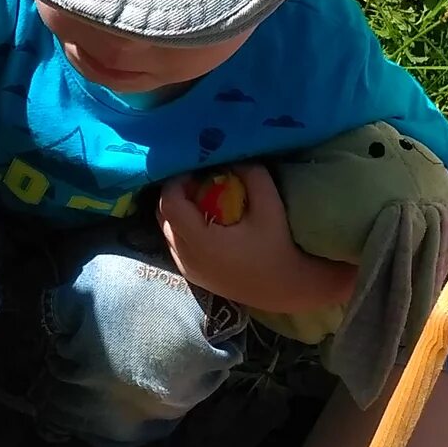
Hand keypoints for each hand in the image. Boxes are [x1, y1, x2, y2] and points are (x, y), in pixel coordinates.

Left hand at [156, 166, 348, 311]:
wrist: (284, 289)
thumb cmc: (278, 248)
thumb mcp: (270, 207)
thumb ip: (252, 176)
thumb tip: (232, 157)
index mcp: (200, 242)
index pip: (169, 204)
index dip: (177, 182)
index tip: (196, 171)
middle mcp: (186, 258)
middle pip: (163, 216)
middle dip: (176, 194)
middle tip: (199, 181)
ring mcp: (187, 269)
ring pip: (167, 231)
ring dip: (179, 211)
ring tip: (203, 200)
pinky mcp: (192, 276)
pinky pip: (175, 245)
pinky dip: (183, 228)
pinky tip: (207, 222)